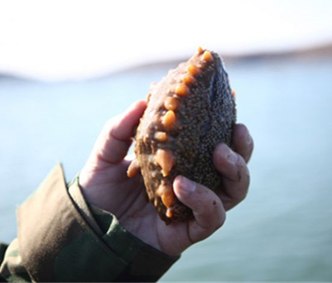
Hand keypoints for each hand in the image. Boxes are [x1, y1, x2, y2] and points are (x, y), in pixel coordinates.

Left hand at [79, 100, 252, 255]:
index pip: (215, 144)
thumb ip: (119, 129)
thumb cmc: (102, 189)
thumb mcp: (106, 154)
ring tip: (218, 154)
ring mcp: (194, 207)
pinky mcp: (189, 230)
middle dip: (242, 149)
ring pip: (234, 192)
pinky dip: (203, 199)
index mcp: (183, 162)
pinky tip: (182, 185)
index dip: (229, 127)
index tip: (231, 103)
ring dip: (234, 171)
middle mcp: (195, 183)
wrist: (89, 226)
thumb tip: (142, 101)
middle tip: (236, 131)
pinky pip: (212, 217)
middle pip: (235, 169)